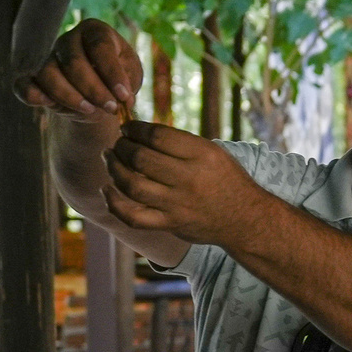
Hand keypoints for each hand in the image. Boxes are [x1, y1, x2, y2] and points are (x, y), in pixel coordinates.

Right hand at [18, 20, 139, 119]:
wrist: (97, 96)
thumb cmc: (117, 80)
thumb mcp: (131, 77)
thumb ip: (128, 83)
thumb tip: (122, 98)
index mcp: (95, 31)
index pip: (100, 47)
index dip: (112, 73)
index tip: (124, 96)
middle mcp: (68, 40)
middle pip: (74, 62)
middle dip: (94, 89)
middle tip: (110, 108)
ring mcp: (48, 57)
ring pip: (48, 73)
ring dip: (69, 96)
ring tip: (90, 111)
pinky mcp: (32, 78)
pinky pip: (24, 84)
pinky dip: (33, 95)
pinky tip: (48, 104)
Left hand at [101, 118, 264, 248]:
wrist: (245, 219)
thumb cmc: (226, 180)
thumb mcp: (213, 152)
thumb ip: (180, 144)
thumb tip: (139, 134)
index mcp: (202, 154)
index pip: (156, 135)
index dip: (134, 128)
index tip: (127, 128)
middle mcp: (189, 178)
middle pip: (140, 158)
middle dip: (121, 146)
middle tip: (118, 144)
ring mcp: (177, 204)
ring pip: (131, 184)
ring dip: (113, 168)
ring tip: (109, 158)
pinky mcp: (170, 224)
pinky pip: (132, 216)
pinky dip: (113, 203)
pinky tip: (106, 190)